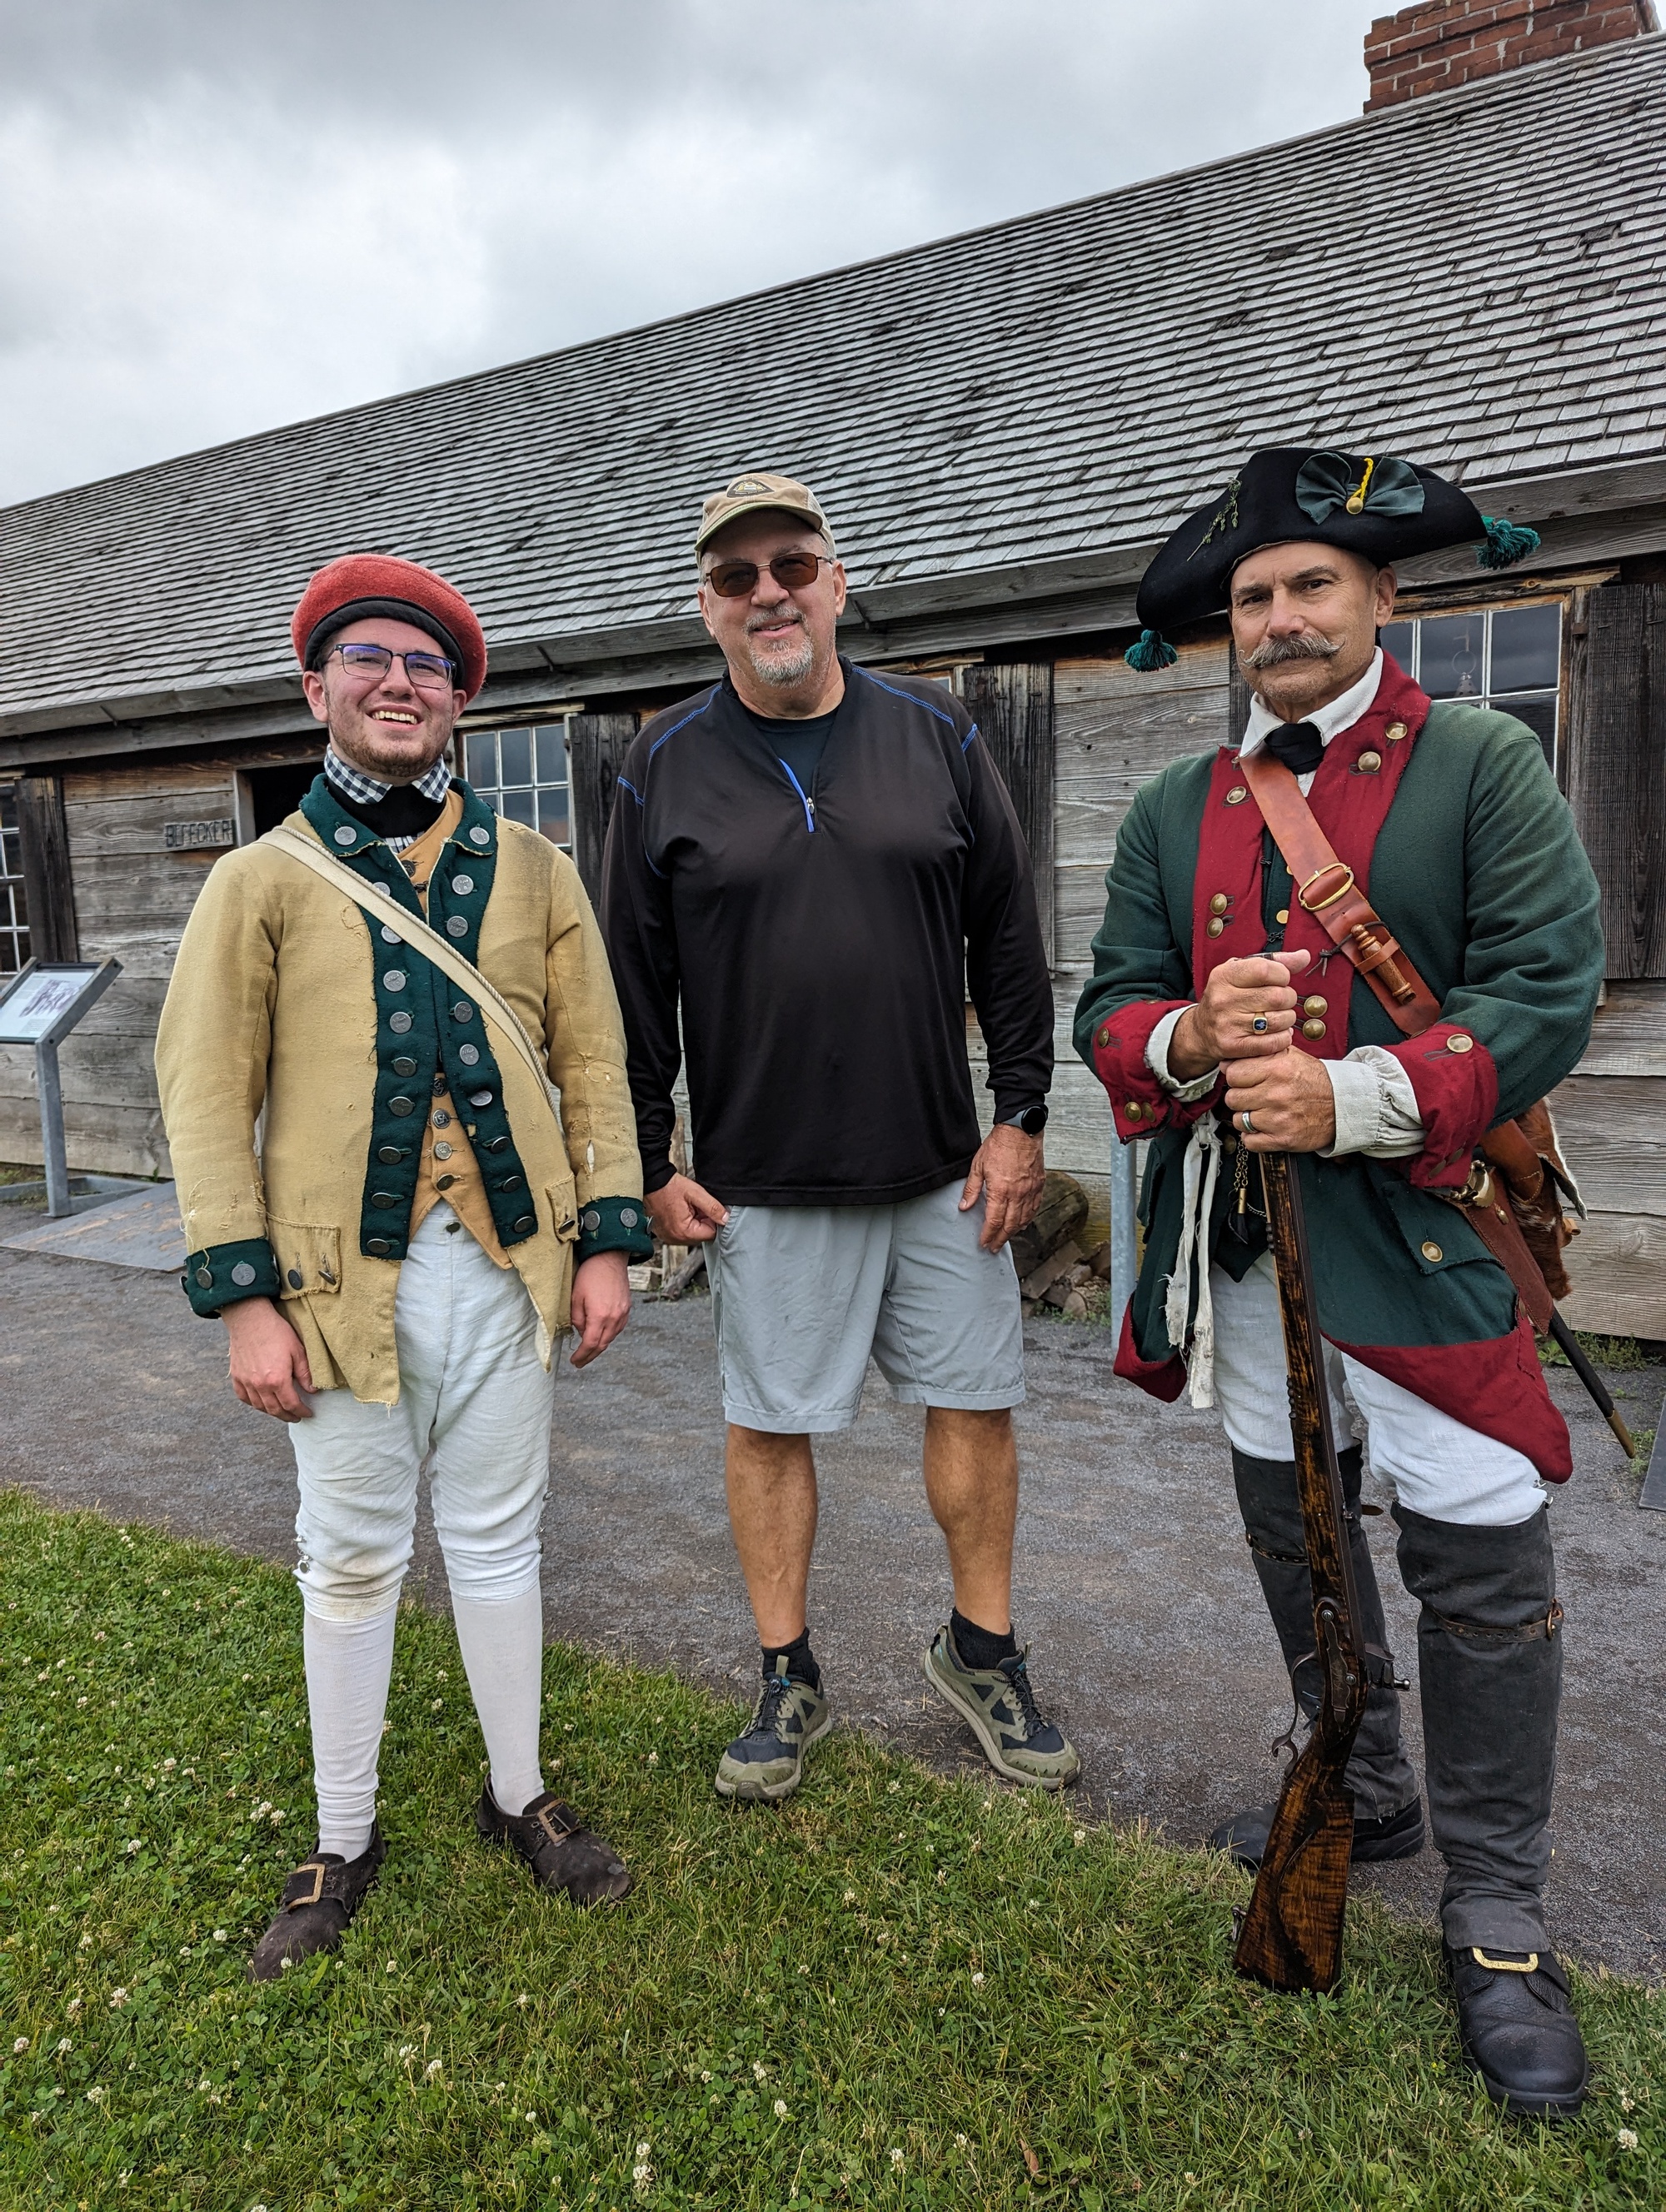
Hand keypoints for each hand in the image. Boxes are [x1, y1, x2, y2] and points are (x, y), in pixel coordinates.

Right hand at [224, 1297, 314, 1421]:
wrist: (250, 1319)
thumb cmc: (276, 1332)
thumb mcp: (298, 1350)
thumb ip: (305, 1373)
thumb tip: (313, 1390)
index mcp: (277, 1380)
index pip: (291, 1404)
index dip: (301, 1411)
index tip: (308, 1413)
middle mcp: (259, 1385)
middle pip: (275, 1410)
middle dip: (288, 1416)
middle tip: (296, 1417)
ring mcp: (245, 1382)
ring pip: (259, 1407)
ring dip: (272, 1412)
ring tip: (281, 1411)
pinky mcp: (236, 1376)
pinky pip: (244, 1398)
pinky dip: (254, 1404)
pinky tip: (261, 1402)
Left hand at [569, 1250, 631, 1368]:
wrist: (610, 1257)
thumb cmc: (590, 1274)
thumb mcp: (575, 1297)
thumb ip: (576, 1319)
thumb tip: (581, 1332)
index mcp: (600, 1316)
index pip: (590, 1344)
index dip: (582, 1355)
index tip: (574, 1361)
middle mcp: (614, 1318)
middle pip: (602, 1345)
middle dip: (590, 1356)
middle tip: (580, 1362)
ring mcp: (623, 1314)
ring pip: (611, 1338)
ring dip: (599, 1346)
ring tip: (588, 1350)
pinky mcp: (627, 1309)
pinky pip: (617, 1328)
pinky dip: (608, 1335)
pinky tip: (601, 1335)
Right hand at [644, 1172, 728, 1244]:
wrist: (652, 1182)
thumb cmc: (670, 1187)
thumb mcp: (696, 1193)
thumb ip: (713, 1207)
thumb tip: (726, 1219)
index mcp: (683, 1231)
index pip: (710, 1234)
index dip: (712, 1219)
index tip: (705, 1208)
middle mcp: (675, 1239)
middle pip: (701, 1236)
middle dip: (702, 1221)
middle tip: (694, 1206)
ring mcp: (668, 1237)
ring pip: (692, 1235)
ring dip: (694, 1223)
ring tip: (686, 1208)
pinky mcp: (665, 1234)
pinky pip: (682, 1233)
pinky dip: (685, 1224)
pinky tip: (680, 1212)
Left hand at [960, 1123, 1044, 1252]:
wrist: (1020, 1130)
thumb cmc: (999, 1145)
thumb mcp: (978, 1166)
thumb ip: (971, 1189)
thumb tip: (964, 1207)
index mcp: (1001, 1190)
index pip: (994, 1221)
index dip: (988, 1235)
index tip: (983, 1243)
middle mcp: (1018, 1194)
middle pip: (1010, 1225)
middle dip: (1000, 1239)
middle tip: (993, 1247)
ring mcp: (1030, 1190)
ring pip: (1024, 1219)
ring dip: (1014, 1231)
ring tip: (1005, 1238)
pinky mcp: (1039, 1185)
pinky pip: (1034, 1208)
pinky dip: (1028, 1219)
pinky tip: (1023, 1223)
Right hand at [1169, 950, 1311, 1080]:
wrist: (1201, 1030)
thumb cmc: (1228, 997)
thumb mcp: (1242, 973)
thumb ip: (1275, 962)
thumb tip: (1304, 956)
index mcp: (1224, 976)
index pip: (1266, 970)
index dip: (1282, 975)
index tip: (1280, 980)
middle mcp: (1222, 999)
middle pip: (1277, 996)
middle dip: (1288, 998)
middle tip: (1282, 1001)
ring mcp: (1227, 1024)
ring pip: (1278, 1020)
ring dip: (1288, 1019)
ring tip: (1280, 1017)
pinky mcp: (1233, 1046)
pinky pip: (1272, 1043)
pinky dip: (1283, 1038)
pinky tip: (1278, 1033)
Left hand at [1225, 1043, 1336, 1152]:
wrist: (1342, 1104)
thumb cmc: (1313, 1080)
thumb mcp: (1289, 1056)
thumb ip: (1259, 1055)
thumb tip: (1226, 1062)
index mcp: (1277, 1068)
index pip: (1233, 1074)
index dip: (1237, 1078)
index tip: (1244, 1080)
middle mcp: (1276, 1093)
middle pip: (1232, 1098)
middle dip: (1240, 1098)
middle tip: (1254, 1098)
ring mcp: (1278, 1118)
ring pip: (1238, 1121)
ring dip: (1246, 1118)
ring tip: (1261, 1112)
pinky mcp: (1283, 1139)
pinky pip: (1249, 1142)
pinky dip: (1253, 1137)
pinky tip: (1264, 1128)